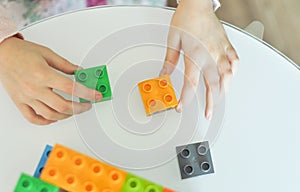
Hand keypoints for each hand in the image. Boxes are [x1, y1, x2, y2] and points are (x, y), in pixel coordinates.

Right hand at [0, 37, 101, 124]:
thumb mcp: (47, 54)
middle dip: (80, 107)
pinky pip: (34, 118)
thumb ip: (66, 65)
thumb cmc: (21, 52)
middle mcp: (35, 89)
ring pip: (51, 115)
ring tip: (74, 110)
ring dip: (66, 115)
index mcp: (43, 75)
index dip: (87, 93)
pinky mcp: (20, 103)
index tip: (96, 95)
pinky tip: (54, 118)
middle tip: (87, 104)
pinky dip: (46, 121)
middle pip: (63, 106)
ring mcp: (27, 98)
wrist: (1, 53)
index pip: (71, 88)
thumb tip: (79, 72)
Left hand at [160, 0, 238, 119]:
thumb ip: (169, 60)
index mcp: (195, 55)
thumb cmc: (186, 19)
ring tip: (218, 100)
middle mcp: (210, 55)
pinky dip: (233, 73)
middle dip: (210, 103)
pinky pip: (235, 62)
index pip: (191, 83)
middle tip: (208, 114)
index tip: (181, 107)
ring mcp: (221, 51)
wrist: (198, 4)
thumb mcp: (173, 40)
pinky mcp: (227, 46)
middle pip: (212, 85)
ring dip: (223, 91)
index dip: (185, 98)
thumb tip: (163, 74)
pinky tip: (230, 79)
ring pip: (227, 76)